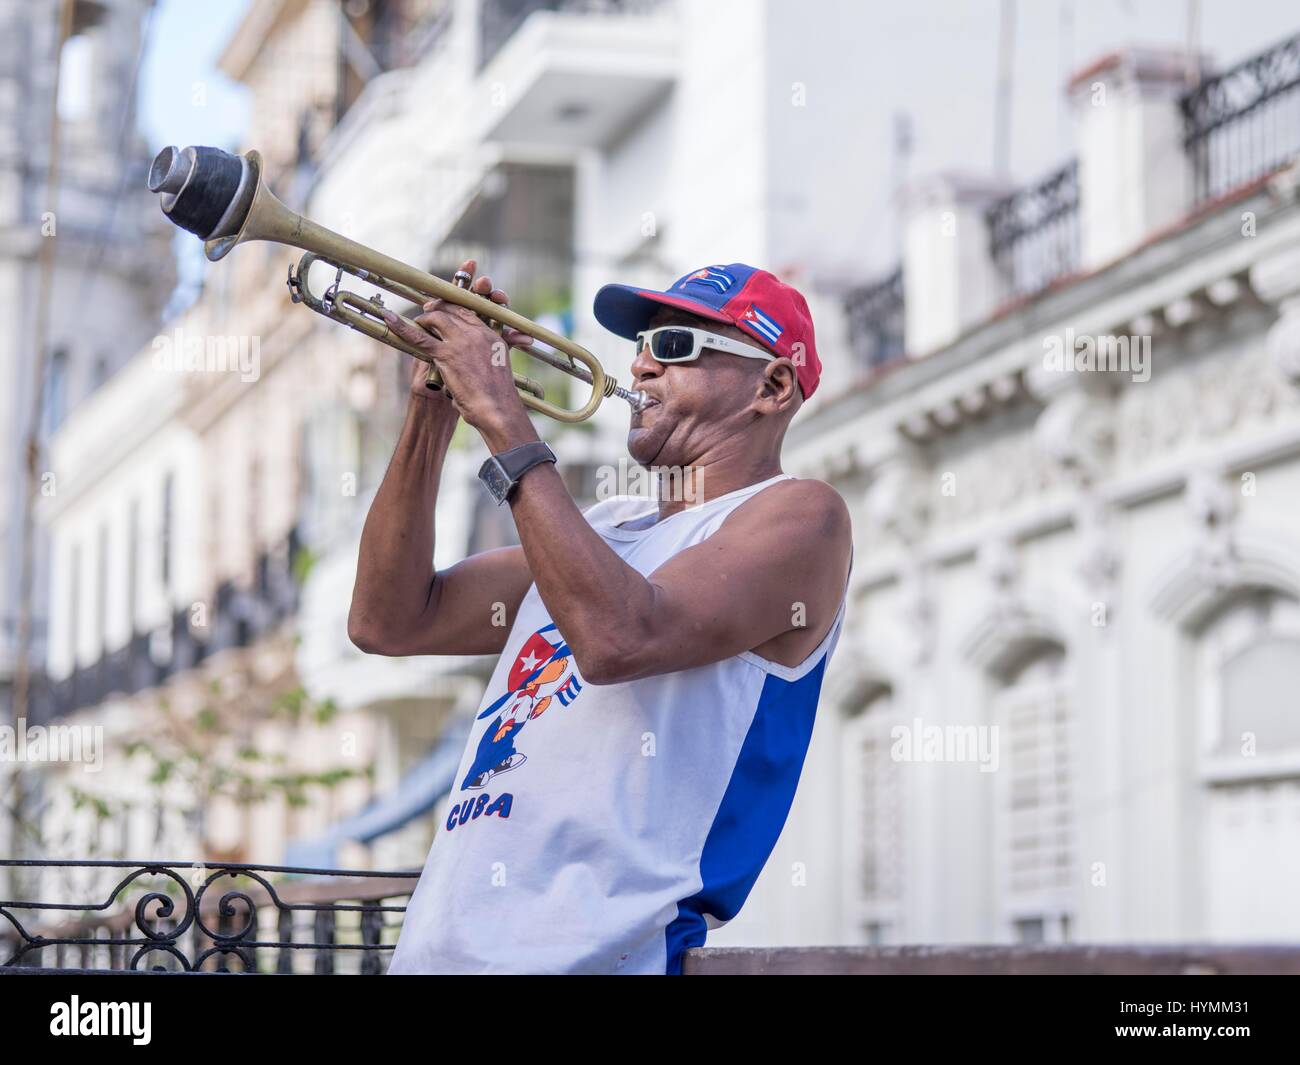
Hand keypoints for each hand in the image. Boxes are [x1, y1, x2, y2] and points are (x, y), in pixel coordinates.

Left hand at [387, 260, 534, 432]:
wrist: (497, 409)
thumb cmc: (497, 397)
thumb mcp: (496, 370)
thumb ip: (484, 358)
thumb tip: (469, 360)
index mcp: (492, 336)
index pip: (470, 310)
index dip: (454, 305)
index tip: (444, 307)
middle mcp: (477, 333)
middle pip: (452, 308)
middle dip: (437, 307)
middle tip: (427, 311)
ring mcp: (462, 342)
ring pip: (437, 317)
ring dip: (424, 318)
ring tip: (419, 322)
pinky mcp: (446, 354)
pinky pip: (419, 337)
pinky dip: (401, 327)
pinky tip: (388, 318)